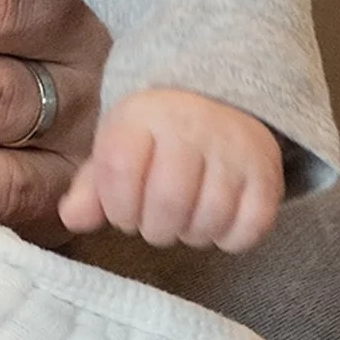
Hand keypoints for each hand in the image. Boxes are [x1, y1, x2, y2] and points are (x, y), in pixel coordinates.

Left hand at [59, 88, 283, 251]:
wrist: (220, 100)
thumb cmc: (156, 136)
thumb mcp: (117, 148)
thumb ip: (92, 187)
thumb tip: (72, 218)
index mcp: (144, 116)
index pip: (120, 171)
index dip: (116, 206)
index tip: (122, 209)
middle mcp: (192, 127)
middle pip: (167, 203)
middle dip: (153, 228)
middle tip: (154, 220)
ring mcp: (235, 150)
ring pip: (208, 220)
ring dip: (190, 234)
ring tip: (183, 218)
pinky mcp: (268, 175)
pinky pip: (249, 229)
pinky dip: (229, 239)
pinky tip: (215, 222)